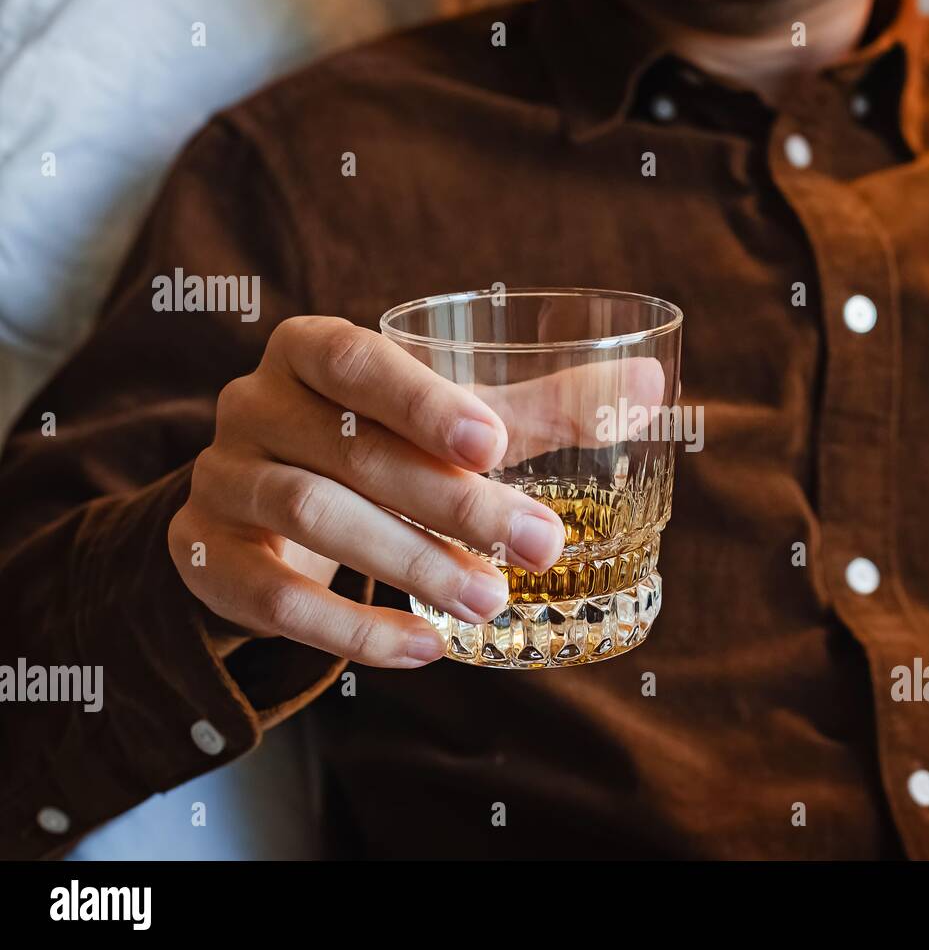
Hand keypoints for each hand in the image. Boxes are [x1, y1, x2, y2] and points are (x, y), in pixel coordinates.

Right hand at [168, 316, 570, 668]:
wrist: (262, 508)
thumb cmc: (373, 445)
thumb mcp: (443, 421)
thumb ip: (536, 407)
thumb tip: (650, 384)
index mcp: (308, 351)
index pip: (352, 360)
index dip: (419, 400)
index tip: (492, 445)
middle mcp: (252, 406)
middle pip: (347, 451)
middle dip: (449, 503)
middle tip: (534, 547)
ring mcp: (222, 482)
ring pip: (309, 516)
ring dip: (409, 563)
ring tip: (489, 601)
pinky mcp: (205, 558)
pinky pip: (273, 600)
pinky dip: (352, 630)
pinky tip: (425, 648)